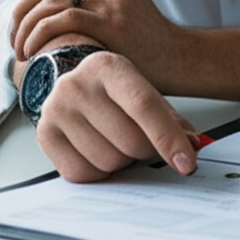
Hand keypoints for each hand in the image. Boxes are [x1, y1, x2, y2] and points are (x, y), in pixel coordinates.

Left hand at [11, 0, 182, 84]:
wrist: (180, 59)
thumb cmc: (147, 44)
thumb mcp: (121, 8)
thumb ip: (93, 2)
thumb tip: (46, 17)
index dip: (28, 3)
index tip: (18, 27)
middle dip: (20, 14)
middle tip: (13, 41)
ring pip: (47, 1)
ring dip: (25, 27)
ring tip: (20, 51)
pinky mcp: (110, 18)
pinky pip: (60, 19)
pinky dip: (38, 34)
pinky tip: (32, 51)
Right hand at [35, 49, 198, 182]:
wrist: (69, 81)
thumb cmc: (112, 90)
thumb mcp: (143, 91)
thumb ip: (172, 119)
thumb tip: (194, 145)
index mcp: (108, 66)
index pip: (144, 105)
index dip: (168, 138)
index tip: (186, 163)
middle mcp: (77, 84)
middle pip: (129, 141)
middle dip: (145, 150)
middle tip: (142, 140)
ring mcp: (56, 109)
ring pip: (108, 161)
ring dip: (121, 161)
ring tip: (115, 140)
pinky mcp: (44, 134)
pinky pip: (82, 173)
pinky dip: (98, 172)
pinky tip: (97, 149)